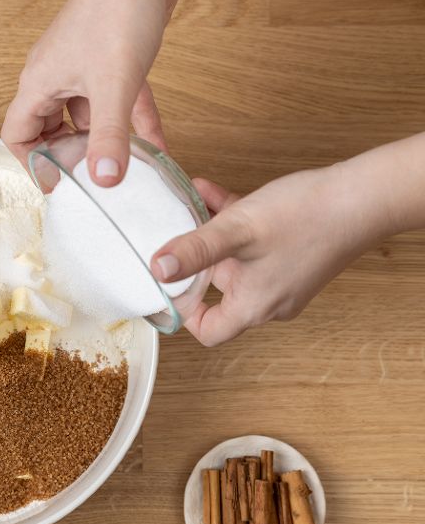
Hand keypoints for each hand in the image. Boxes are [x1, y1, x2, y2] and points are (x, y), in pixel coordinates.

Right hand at [1, 0, 177, 186]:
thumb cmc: (116, 10)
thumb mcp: (113, 85)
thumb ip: (110, 136)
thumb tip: (105, 180)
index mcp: (40, 83)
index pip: (17, 135)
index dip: (32, 163)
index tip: (58, 184)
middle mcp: (55, 76)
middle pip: (50, 130)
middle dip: (71, 156)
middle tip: (92, 179)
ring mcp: (83, 68)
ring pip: (87, 118)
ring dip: (107, 142)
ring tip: (127, 170)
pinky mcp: (110, 60)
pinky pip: (116, 101)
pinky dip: (133, 122)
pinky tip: (155, 144)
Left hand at [149, 168, 392, 345]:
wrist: (366, 196)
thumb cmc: (307, 217)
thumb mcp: (237, 231)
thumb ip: (195, 250)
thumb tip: (158, 269)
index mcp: (254, 307)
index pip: (209, 332)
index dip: (185, 313)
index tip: (170, 285)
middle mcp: (269, 300)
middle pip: (218, 292)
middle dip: (194, 262)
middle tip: (173, 237)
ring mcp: (283, 279)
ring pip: (234, 261)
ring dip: (209, 235)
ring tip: (189, 206)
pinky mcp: (293, 257)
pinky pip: (253, 245)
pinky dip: (232, 223)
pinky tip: (211, 191)